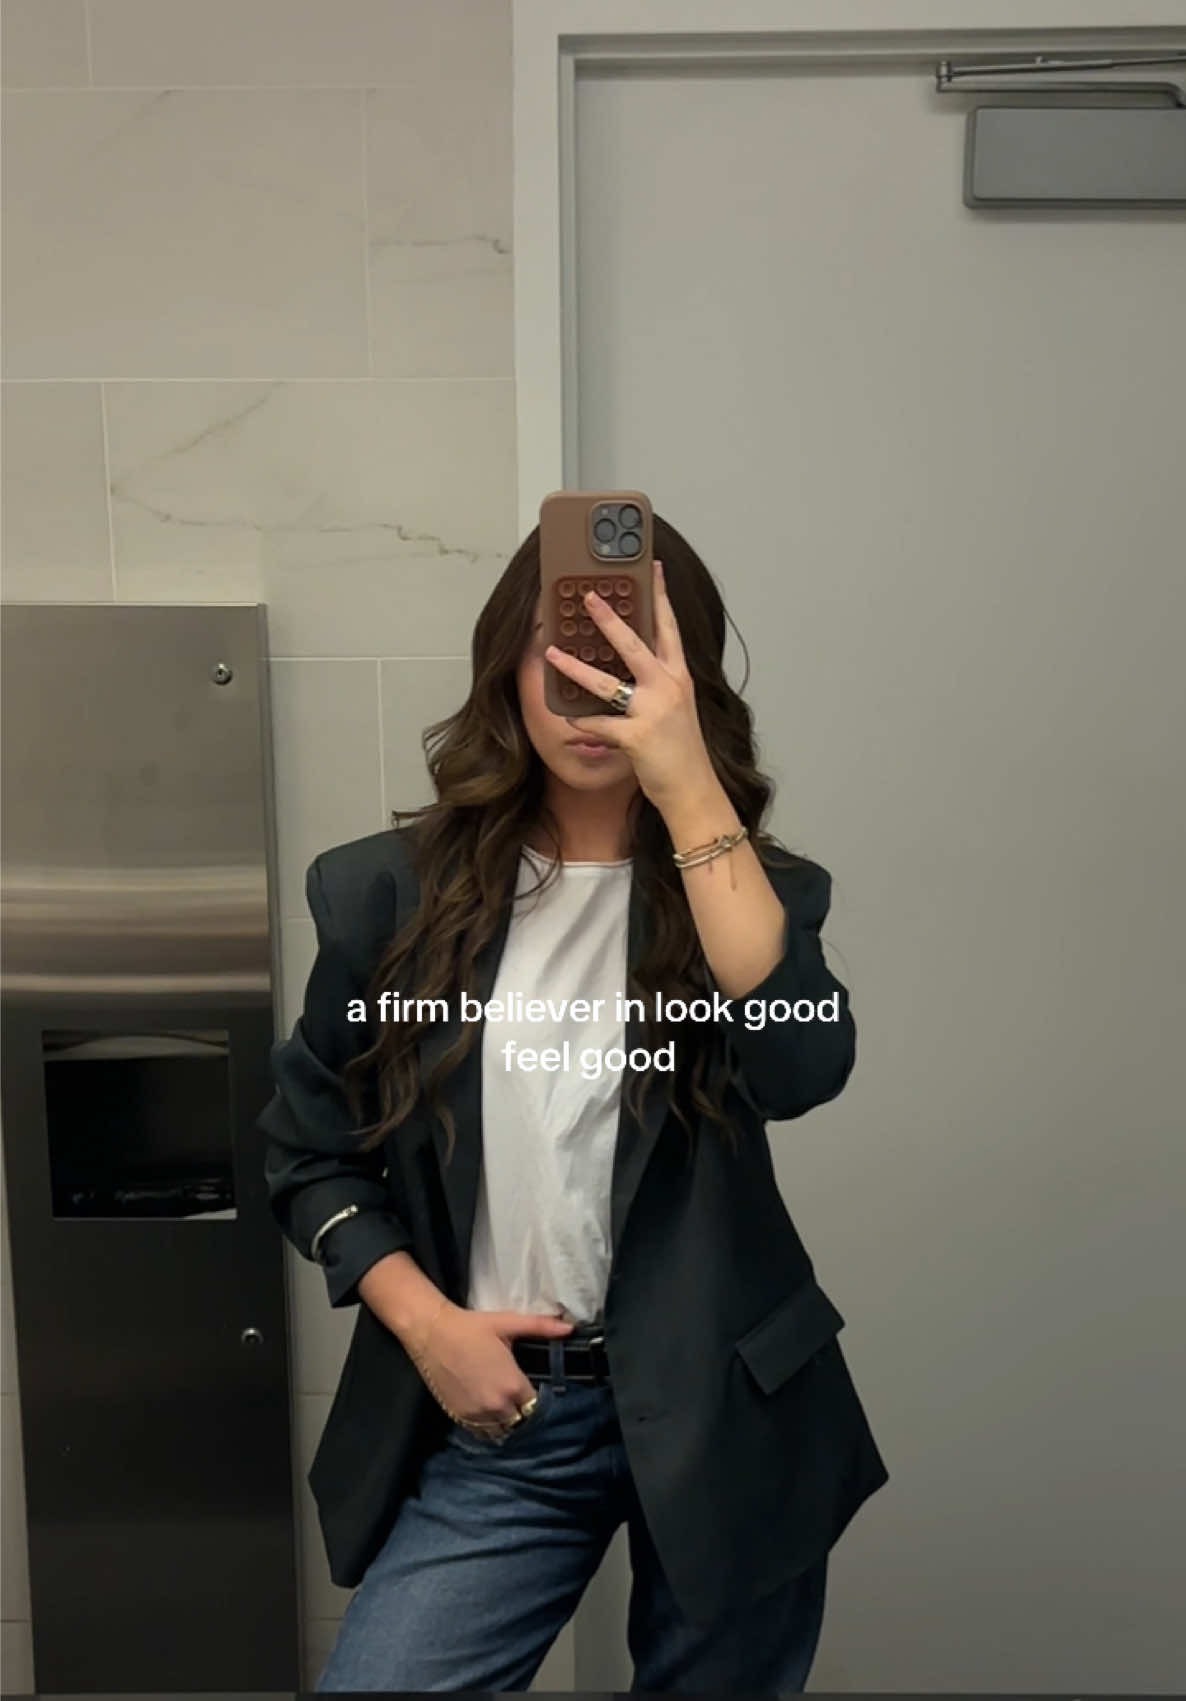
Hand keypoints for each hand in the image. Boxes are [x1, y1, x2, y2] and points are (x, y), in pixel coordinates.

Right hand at [405, 1300, 573, 1436]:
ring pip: (501, 1432)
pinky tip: (489, 1414)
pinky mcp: (459, 1417)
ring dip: (507, 1423)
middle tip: (522, 1401)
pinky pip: (481, 1434)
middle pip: (520, 1422)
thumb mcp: (508, 1323)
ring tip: (507, 1410)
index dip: (538, 1400)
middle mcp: (497, 1406)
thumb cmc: (472, 1327)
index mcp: (512, 1385)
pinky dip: (488, 1428)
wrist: (432, 1333)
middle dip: (523, 1413)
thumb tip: (571, 1328)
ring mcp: (477, 1415)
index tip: (537, 1392)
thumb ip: (541, 1327)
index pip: (535, 1406)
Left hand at [544, 559, 716, 812]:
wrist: (694, 790)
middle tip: (587, 597)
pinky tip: (569, 719)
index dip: (660, 597)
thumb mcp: (677, 709)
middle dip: (608, 619)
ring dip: (575, 668)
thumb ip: (658, 686)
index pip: (668, 628)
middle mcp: (668, 688)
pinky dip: (582, 722)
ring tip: (552, 653)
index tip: (651, 568)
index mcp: (679, 677)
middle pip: (635, 644)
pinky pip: (599, 724)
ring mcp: (653, 711)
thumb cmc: (682, 752)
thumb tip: (630, 670)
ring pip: (607, 682)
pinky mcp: (636, 736)